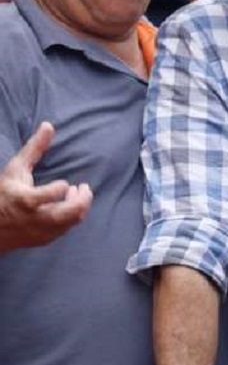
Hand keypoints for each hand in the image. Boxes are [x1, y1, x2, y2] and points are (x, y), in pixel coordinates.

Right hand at [0, 122, 92, 253]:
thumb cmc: (4, 192)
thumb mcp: (16, 168)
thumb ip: (34, 148)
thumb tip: (49, 125)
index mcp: (23, 200)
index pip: (45, 197)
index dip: (59, 189)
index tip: (65, 183)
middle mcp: (32, 218)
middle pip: (65, 214)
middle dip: (81, 200)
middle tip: (83, 187)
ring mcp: (38, 231)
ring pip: (69, 223)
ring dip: (79, 207)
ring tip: (77, 193)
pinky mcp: (44, 239)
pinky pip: (65, 230)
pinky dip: (72, 217)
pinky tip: (69, 204)